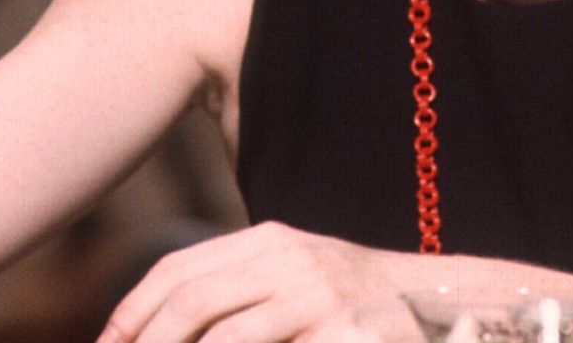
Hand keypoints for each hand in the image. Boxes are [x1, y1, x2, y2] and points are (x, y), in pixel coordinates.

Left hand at [97, 222, 416, 342]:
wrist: (440, 312)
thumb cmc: (355, 307)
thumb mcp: (297, 281)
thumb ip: (240, 291)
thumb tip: (159, 326)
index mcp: (270, 241)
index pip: (180, 270)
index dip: (132, 311)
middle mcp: (290, 259)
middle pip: (191, 302)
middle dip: (147, 342)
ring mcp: (318, 295)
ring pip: (223, 337)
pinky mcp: (341, 332)